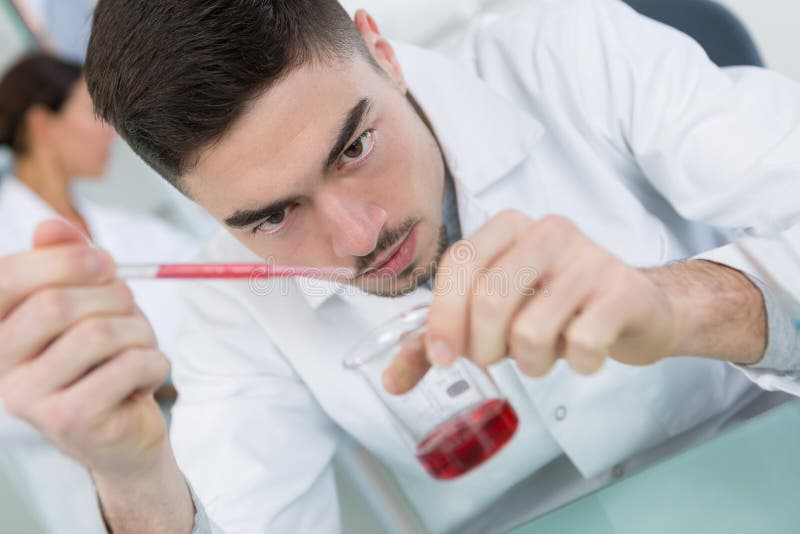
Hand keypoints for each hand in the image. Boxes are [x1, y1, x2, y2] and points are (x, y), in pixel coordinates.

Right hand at [0, 220, 169, 478]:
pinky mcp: (68, 421)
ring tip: (142, 346)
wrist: (123, 433)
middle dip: (114, 296)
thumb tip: (51, 225)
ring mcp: (30, 399)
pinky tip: (147, 375)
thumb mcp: (89, 303)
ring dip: (140, 331)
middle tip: (133, 310)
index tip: (106, 263)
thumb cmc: (105, 359)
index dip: (62, 261)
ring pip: (98, 334)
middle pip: (57, 304)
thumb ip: (68, 262)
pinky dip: (153, 362)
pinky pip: (125, 367)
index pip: (6, 279)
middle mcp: (0, 366)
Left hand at [384, 211, 680, 392]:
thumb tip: (392, 381)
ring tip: (543, 354)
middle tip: (498, 357)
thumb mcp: (497, 313)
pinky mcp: (624, 290)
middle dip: (484, 348)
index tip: (442, 357)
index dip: (443, 315)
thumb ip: (442, 340)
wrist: (638, 308)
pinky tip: (583, 353)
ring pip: (531, 331)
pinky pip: (581, 344)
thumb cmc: (557, 307)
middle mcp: (548, 231)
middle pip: (490, 300)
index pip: (459, 263)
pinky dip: (576, 364)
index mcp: (508, 226)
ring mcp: (590, 258)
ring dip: (531, 363)